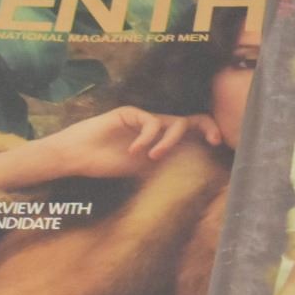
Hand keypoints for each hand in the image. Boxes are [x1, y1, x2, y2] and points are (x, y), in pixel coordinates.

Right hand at [46, 106, 222, 179]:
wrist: (77, 156)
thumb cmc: (107, 164)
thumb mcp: (143, 171)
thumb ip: (165, 170)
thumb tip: (196, 181)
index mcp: (162, 142)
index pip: (191, 134)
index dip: (207, 136)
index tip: (217, 146)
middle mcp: (157, 128)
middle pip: (191, 121)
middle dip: (207, 127)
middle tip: (214, 140)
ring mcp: (144, 119)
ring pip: (173, 123)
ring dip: (169, 142)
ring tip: (153, 157)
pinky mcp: (130, 113)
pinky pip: (150, 122)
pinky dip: (147, 139)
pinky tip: (134, 152)